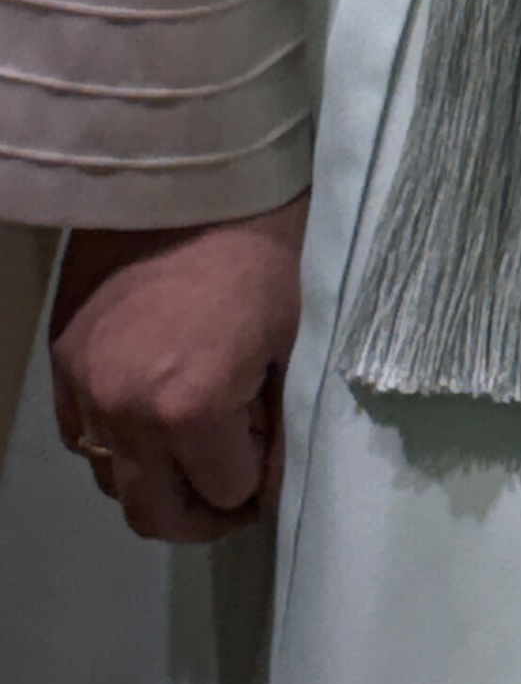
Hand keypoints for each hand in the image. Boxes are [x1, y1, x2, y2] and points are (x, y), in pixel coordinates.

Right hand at [50, 195, 306, 543]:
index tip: (275, 458)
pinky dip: (117, 440)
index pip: (227, 493)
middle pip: (153, 513)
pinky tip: (153, 411)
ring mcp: (84, 386)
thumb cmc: (265, 243)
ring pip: (112, 480)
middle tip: (234, 489)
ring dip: (156, 480)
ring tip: (197, 447)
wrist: (191, 169)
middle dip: (202, 513)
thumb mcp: (295, 334)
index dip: (260, 483)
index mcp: (189, 408)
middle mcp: (124, 412)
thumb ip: (282, 420)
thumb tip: (273, 479)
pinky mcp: (62, 358)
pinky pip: (80, 434)